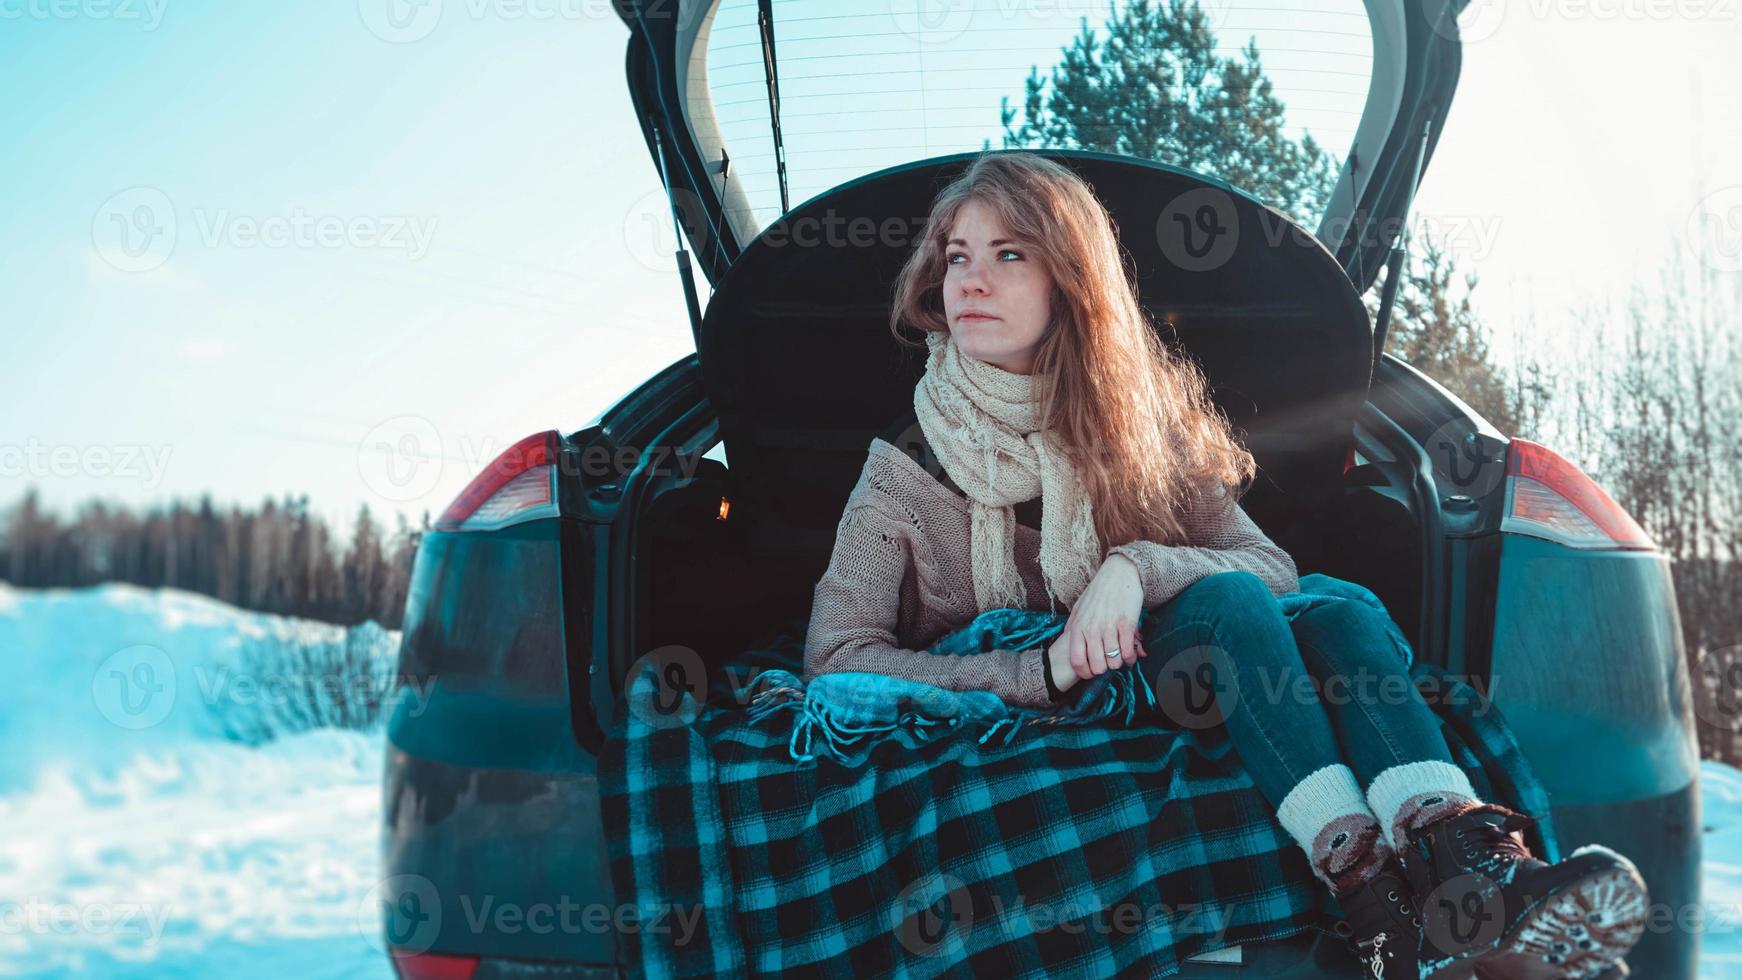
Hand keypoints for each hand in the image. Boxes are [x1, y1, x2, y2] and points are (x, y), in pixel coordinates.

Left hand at [1047, 553, 1146, 691]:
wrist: (1119, 573)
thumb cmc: (1099, 591)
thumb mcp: (1079, 607)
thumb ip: (1073, 624)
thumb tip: (1066, 638)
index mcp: (1078, 627)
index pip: (1077, 661)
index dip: (1085, 673)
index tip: (1092, 673)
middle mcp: (1092, 629)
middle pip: (1097, 666)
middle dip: (1104, 669)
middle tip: (1108, 662)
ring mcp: (1109, 627)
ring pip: (1113, 662)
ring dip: (1118, 663)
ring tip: (1120, 656)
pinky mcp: (1126, 624)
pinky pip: (1127, 652)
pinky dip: (1130, 657)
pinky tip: (1130, 652)